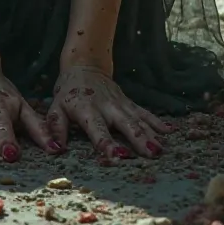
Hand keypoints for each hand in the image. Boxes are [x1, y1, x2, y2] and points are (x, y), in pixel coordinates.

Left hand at [48, 64, 170, 159]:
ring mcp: (120, 103)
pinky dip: (156, 122)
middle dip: (138, 138)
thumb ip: (55, 127)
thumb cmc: (67, 93)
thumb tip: (54, 149)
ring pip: (137, 119)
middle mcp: (107, 106)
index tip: (116, 157)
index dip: (106, 143)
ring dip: (150, 134)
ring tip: (161, 150)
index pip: (97, 128)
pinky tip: (169, 132)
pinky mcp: (128, 102)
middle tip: (151, 154)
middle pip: (124, 123)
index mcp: (86, 109)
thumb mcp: (55, 108)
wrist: (84, 67)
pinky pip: (144, 112)